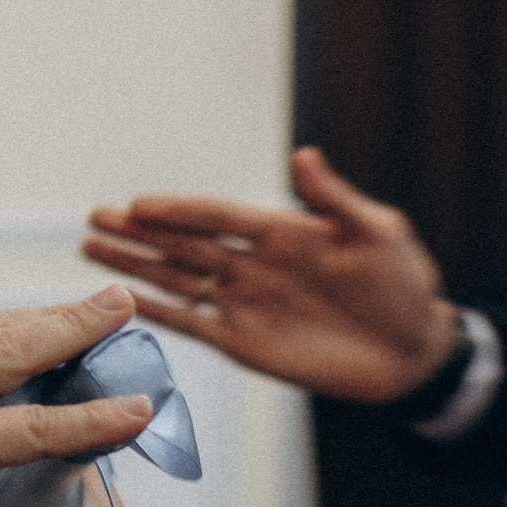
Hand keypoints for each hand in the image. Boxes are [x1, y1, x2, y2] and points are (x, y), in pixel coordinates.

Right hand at [83, 146, 462, 403]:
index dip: (179, 211)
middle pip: (185, 245)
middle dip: (140, 233)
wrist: (414, 352)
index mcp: (282, 233)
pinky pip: (194, 325)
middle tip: (96, 219)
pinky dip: (160, 313)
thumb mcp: (378, 233)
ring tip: (92, 250)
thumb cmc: (403, 286)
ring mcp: (246, 304)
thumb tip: (304, 155)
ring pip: (179, 280)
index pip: (218, 217)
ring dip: (137, 267)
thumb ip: (335, 200)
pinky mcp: (245, 343)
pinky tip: (127, 302)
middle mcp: (254, 265)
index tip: (138, 206)